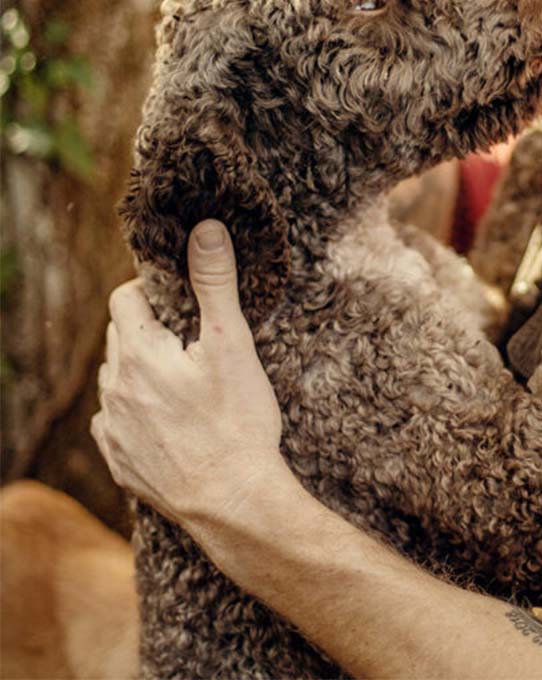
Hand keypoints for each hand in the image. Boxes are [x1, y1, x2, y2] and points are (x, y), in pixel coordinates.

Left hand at [92, 220, 284, 526]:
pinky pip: (117, 421)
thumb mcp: (232, 343)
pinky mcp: (120, 462)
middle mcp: (116, 388)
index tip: (181, 298)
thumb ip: (215, 283)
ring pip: (117, 379)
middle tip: (191, 335)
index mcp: (139, 353)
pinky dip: (136, 410)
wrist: (233, 503)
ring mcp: (115, 429)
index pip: (124, 298)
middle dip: (149, 327)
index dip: (152, 290)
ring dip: (140, 368)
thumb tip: (206, 229)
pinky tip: (168, 417)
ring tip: (183, 376)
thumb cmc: (237, 421)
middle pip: (119, 337)